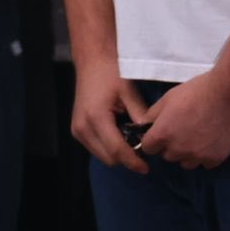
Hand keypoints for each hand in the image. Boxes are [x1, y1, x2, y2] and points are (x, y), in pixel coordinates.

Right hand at [71, 59, 148, 173]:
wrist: (92, 62)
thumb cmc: (112, 72)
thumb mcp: (130, 91)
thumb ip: (140, 115)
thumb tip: (152, 135)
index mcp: (96, 118)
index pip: (116, 150)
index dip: (132, 161)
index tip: (147, 168)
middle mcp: (82, 128)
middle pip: (107, 158)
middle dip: (126, 158)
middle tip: (145, 151)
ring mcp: (77, 130)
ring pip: (101, 155)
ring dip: (118, 153)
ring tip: (135, 141)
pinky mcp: (77, 130)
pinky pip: (96, 147)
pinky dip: (110, 146)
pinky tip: (123, 135)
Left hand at [138, 70, 229, 168]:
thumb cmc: (198, 90)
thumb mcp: (169, 97)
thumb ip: (152, 115)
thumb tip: (144, 126)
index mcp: (162, 134)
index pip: (148, 148)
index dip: (156, 139)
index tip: (166, 131)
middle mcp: (177, 149)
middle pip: (168, 156)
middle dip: (173, 145)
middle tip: (187, 128)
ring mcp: (197, 155)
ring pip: (187, 162)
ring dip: (190, 153)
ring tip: (202, 135)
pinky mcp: (216, 158)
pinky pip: (206, 163)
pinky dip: (208, 154)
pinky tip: (214, 139)